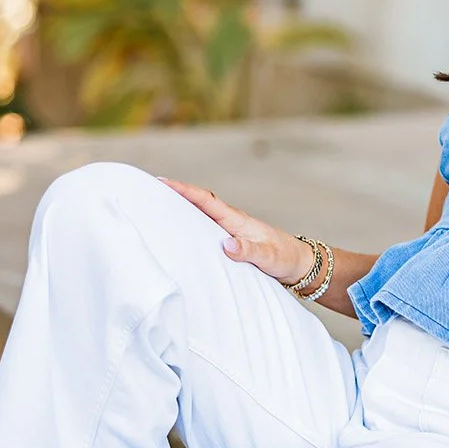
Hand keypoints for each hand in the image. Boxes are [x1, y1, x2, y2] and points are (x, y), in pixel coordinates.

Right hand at [157, 178, 315, 285]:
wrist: (300, 265)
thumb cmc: (286, 259)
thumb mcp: (269, 257)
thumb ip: (249, 251)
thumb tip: (226, 245)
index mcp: (238, 221)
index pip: (207, 201)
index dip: (185, 190)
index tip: (163, 182)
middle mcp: (231, 222)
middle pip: (199, 204)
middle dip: (175, 195)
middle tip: (148, 190)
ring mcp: (230, 232)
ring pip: (201, 217)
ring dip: (181, 211)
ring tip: (154, 208)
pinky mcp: (231, 242)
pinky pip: (205, 231)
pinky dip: (190, 227)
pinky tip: (178, 234)